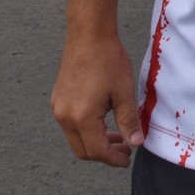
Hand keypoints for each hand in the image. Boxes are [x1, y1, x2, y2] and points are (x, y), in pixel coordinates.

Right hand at [51, 32, 143, 167]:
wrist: (88, 35)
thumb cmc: (108, 60)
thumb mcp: (124, 92)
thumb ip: (128, 120)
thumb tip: (136, 142)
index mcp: (81, 117)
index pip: (96, 150)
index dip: (113, 159)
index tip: (127, 159)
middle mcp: (64, 116)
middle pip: (82, 149)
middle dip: (103, 153)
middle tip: (124, 150)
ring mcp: (58, 107)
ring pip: (75, 137)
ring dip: (95, 140)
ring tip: (118, 135)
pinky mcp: (58, 99)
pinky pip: (71, 123)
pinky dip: (87, 128)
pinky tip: (104, 120)